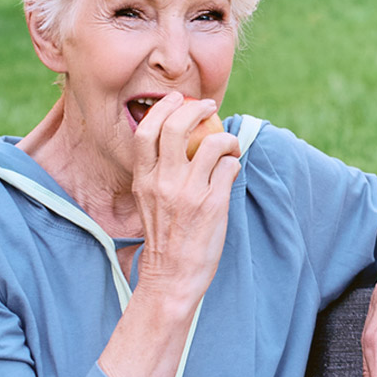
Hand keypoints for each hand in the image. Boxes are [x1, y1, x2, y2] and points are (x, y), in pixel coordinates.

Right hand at [130, 93, 240, 306]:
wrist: (171, 276)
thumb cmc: (164, 238)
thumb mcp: (149, 200)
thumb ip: (159, 172)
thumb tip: (181, 142)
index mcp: (143, 179)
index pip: (145, 131)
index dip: (163, 108)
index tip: (177, 100)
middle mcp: (163, 182)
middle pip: (177, 126)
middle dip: (196, 108)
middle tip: (210, 106)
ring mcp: (188, 192)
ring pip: (212, 143)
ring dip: (226, 138)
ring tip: (230, 145)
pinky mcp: (212, 204)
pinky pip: (229, 167)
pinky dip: (234, 163)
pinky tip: (232, 171)